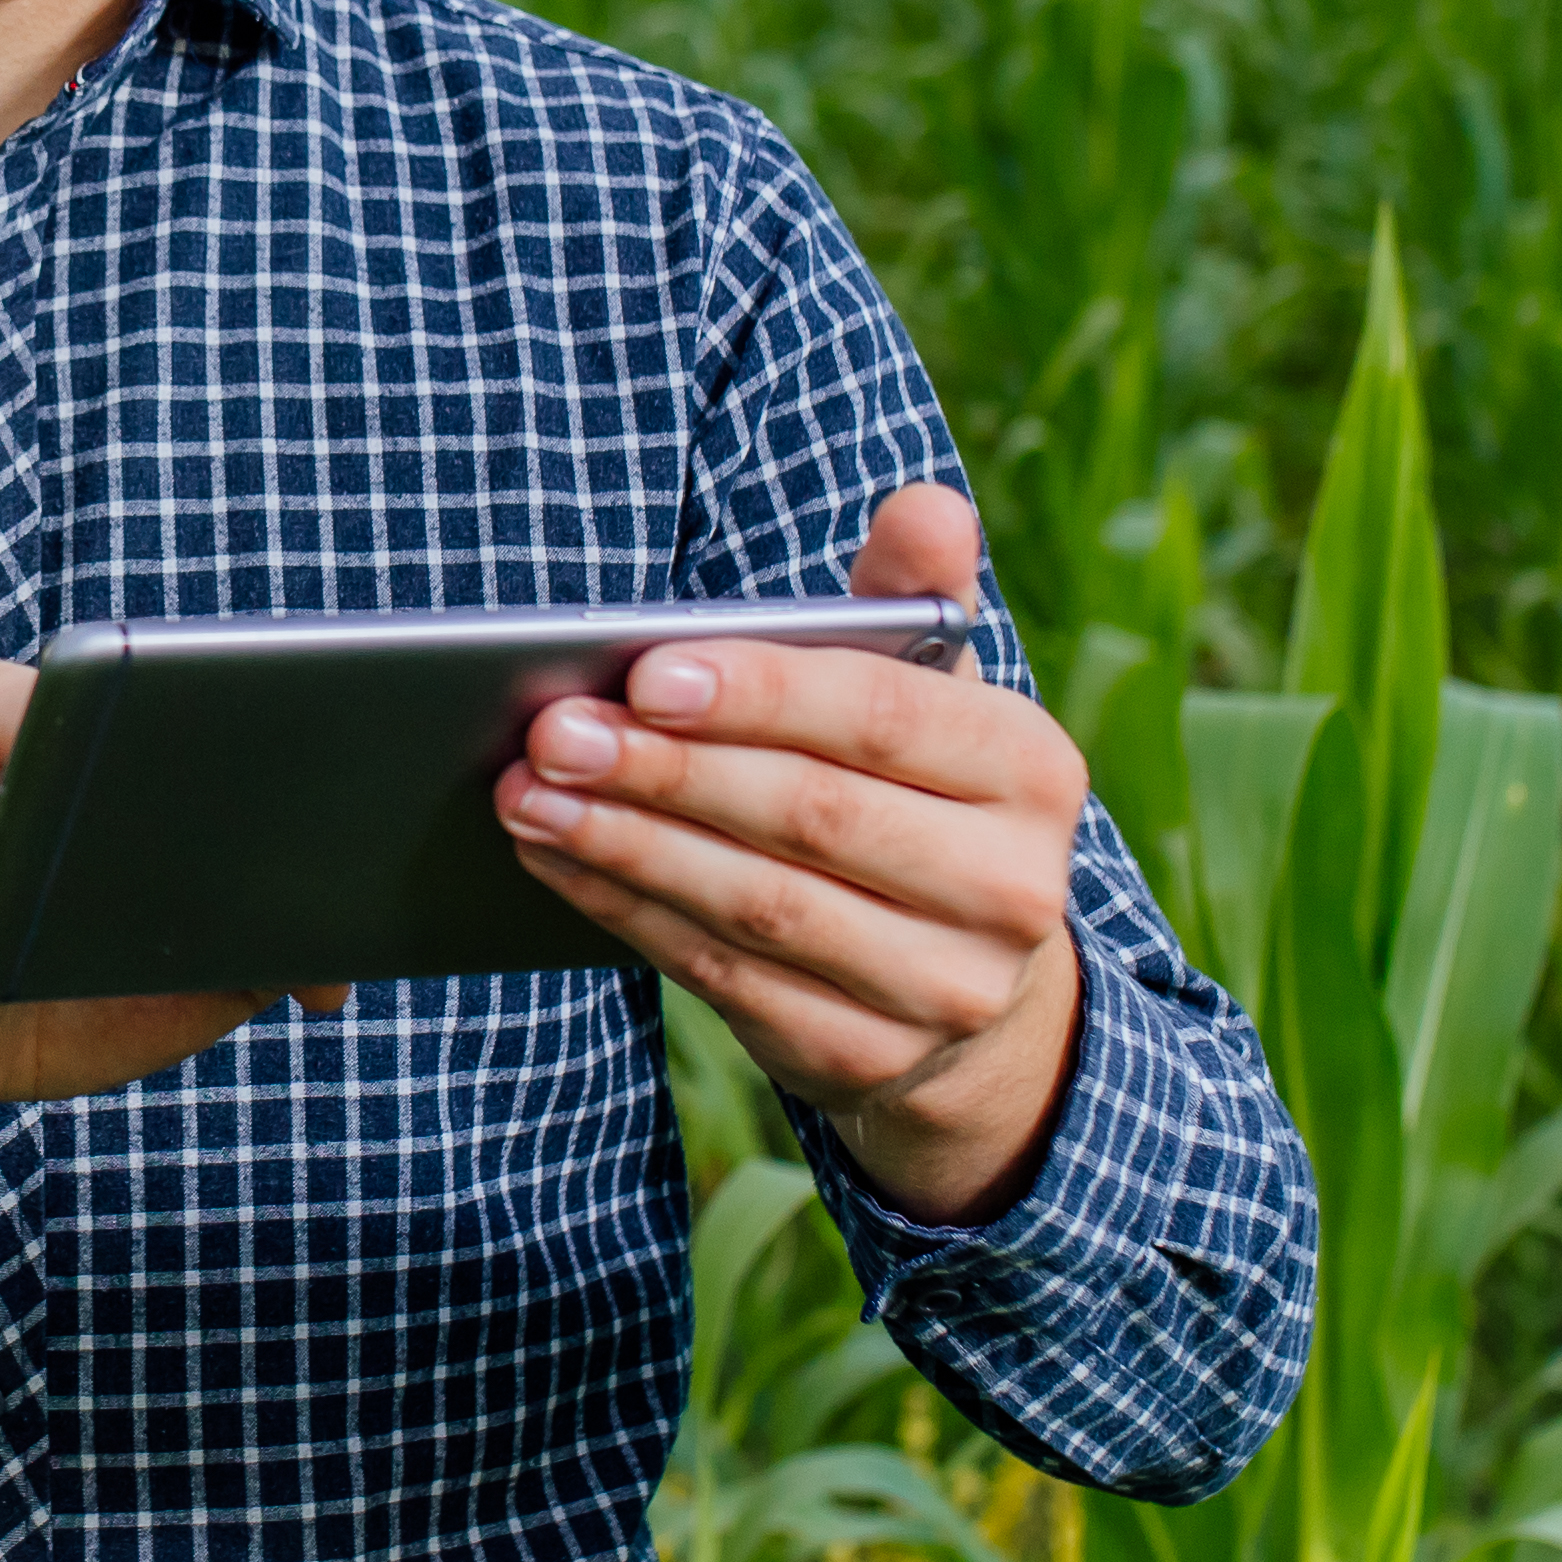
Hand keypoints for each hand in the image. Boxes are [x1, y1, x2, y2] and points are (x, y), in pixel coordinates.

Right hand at [0, 657, 339, 1224]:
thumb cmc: (60, 1009)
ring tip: (94, 774)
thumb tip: (333, 977)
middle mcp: (29, 776)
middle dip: (137, 678)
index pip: (156, 699)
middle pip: (72, 670)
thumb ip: (252, 966)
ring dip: (41, 722)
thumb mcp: (174, 995)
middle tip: (203, 716)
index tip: (290, 710)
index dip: (219, 689)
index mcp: (100, 787)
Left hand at [492, 484, 1086, 1222]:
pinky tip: (560, 863)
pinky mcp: (867, 1056)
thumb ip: (913, 594)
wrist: (973, 991)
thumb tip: (924, 505)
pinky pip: (727, 976)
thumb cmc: (918, 797)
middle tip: (553, 731)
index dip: (760, 694)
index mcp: (1031, 770)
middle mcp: (1009, 887)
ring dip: (627, 846)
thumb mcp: (935, 695)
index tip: (645, 671)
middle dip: (667, 770)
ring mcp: (944, 987)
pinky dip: (630, 913)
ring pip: (760, 904)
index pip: (884, 718)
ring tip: (530, 794)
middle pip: (811, 815)